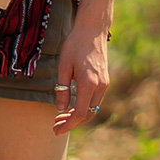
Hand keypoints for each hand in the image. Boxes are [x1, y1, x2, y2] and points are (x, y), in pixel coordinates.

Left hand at [53, 18, 109, 133]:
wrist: (92, 30)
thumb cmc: (75, 44)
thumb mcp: (63, 65)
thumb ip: (62, 88)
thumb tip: (61, 109)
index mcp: (89, 84)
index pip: (80, 114)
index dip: (68, 125)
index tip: (56, 130)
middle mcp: (100, 87)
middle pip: (88, 114)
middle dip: (72, 123)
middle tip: (55, 126)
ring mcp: (104, 84)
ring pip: (92, 108)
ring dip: (78, 116)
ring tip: (61, 118)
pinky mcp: (104, 81)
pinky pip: (95, 100)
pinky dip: (84, 107)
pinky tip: (72, 106)